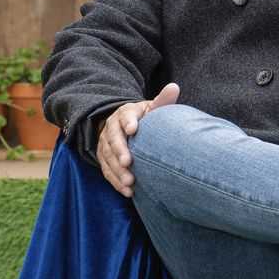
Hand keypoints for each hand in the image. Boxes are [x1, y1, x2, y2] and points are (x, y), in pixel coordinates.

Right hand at [96, 83, 179, 197]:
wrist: (130, 125)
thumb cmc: (146, 117)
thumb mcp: (153, 107)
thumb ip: (163, 100)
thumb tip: (174, 87)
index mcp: (125, 113)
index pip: (125, 116)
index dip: (128, 122)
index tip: (134, 129)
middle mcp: (112, 127)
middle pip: (113, 139)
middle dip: (120, 151)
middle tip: (129, 162)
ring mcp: (105, 143)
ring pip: (107, 157)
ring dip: (117, 170)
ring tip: (130, 182)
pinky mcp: (104, 158)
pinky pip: (107, 170)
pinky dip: (116, 181)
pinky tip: (128, 191)